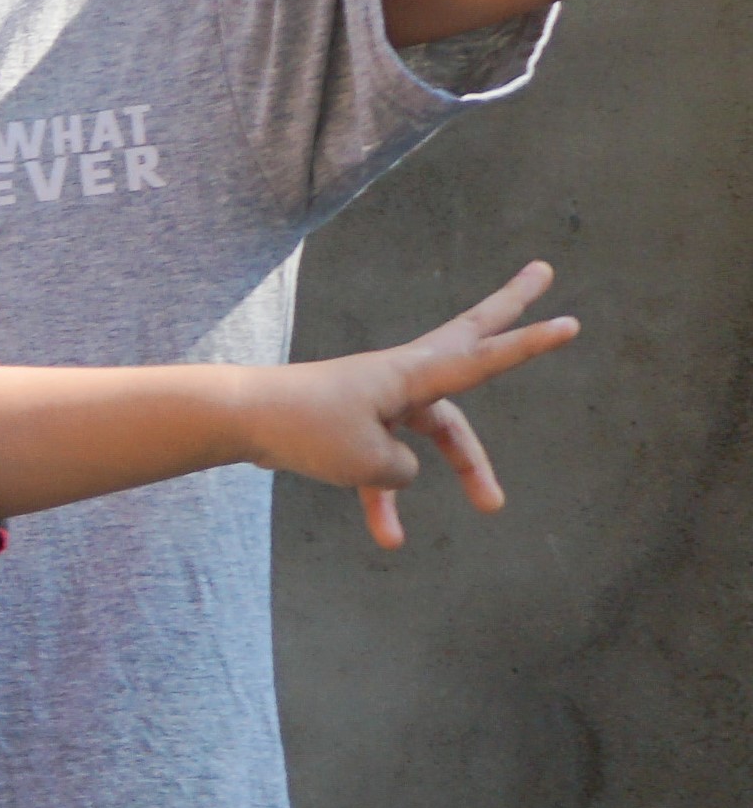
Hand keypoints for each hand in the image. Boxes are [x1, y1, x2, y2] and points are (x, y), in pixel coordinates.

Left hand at [252, 260, 573, 550]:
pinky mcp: (352, 427)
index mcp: (410, 375)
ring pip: (435, 434)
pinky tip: (387, 537)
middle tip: (543, 270)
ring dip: (463, 469)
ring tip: (493, 503)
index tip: (570, 324)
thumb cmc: (305, 430)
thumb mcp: (368, 462)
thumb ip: (401, 470)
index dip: (528, 345)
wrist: (236, 421)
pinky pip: (382, 469)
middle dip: (510, 309)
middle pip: (471, 340)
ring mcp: (379, 399)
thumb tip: (402, 471)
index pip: (483, 358)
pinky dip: (382, 502)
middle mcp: (401, 378)